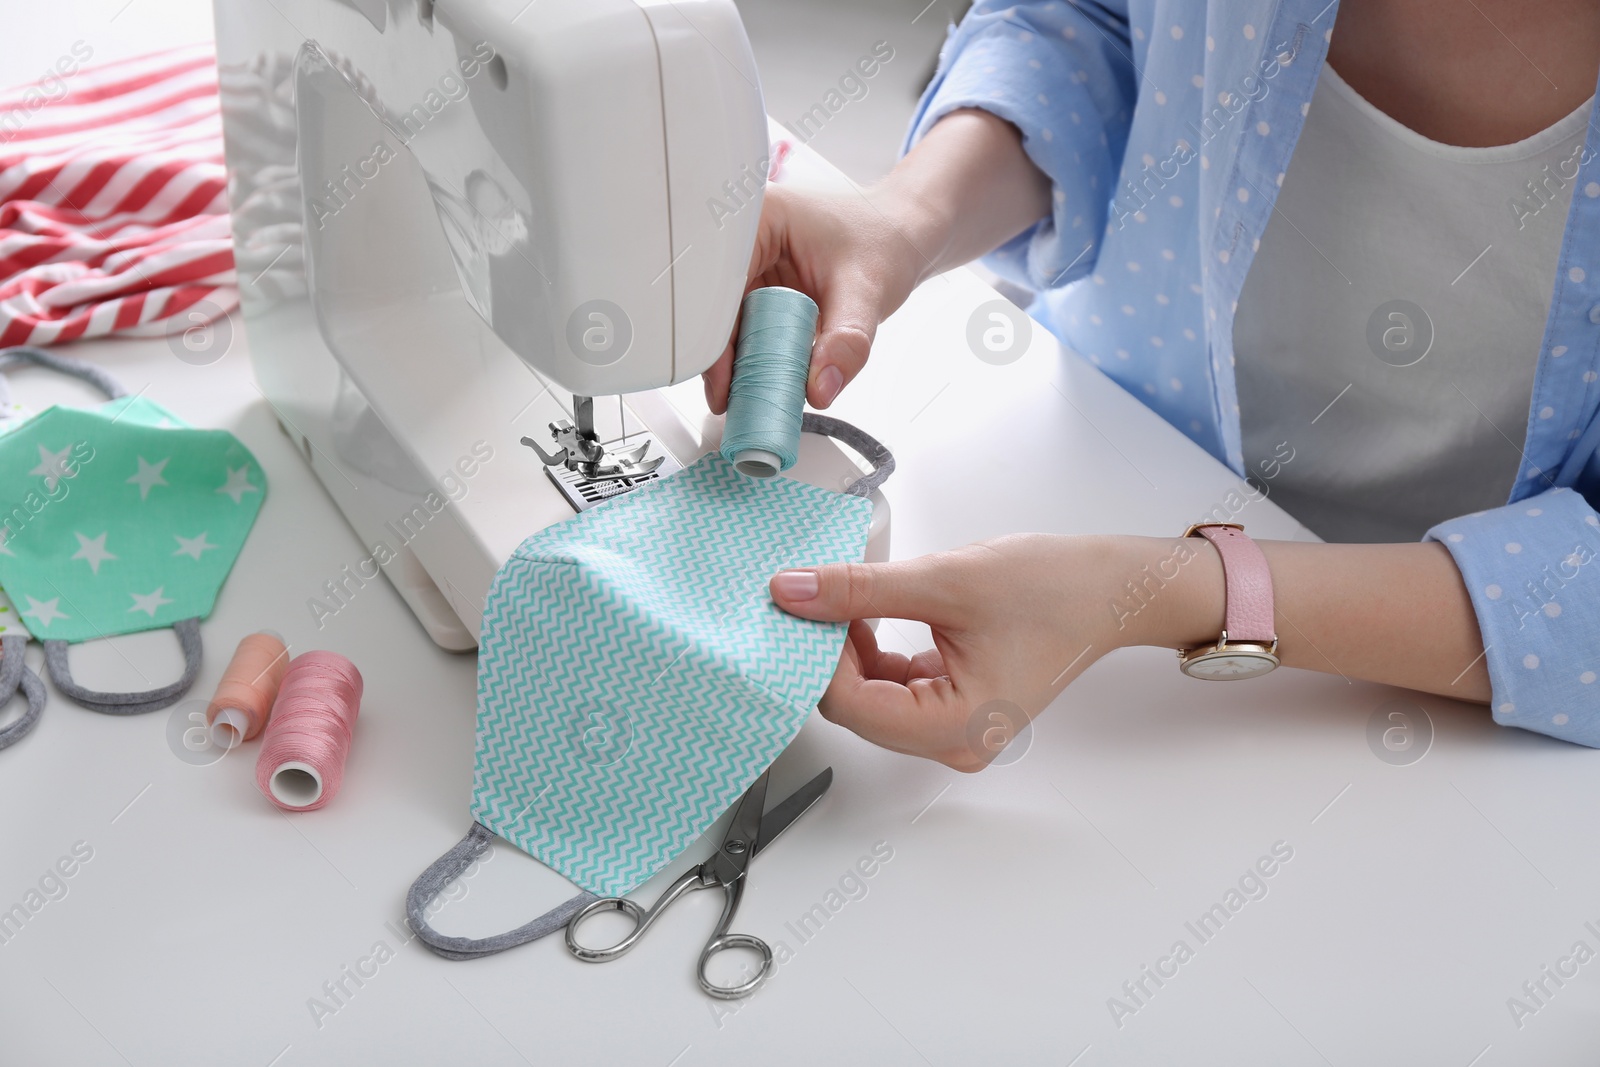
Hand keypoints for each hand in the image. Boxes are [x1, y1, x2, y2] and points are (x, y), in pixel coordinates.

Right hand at [702, 183, 928, 413]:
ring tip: (743, 395)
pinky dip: (750, 354)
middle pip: (714, 305)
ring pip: (724, 320)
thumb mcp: (868, 291)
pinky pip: (743, 325)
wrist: (901, 238)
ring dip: (735, 358)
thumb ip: (847, 343)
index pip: (720, 283)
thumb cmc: (885, 241)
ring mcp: (750, 261)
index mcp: (761, 216)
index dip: (718, 336)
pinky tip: (757, 378)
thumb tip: (820, 387)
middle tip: (732, 398)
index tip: (726, 380)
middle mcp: (746, 235)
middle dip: (723, 354)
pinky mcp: (758, 284)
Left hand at [769, 535, 1223, 769]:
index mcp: (955, 729)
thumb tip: (792, 592)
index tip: (799, 603)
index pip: (850, 705)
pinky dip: (873, 652)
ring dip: (849, 650)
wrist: (1110, 588)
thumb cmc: (1052, 589)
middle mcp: (953, 745)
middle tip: (813, 594)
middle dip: (829, 652)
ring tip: (847, 598)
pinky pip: (892, 688)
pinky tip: (869, 613)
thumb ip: (859, 590)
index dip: (817, 654)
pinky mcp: (954, 708)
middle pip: (856, 707)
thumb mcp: (943, 580)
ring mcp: (954, 730)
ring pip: (870, 697)